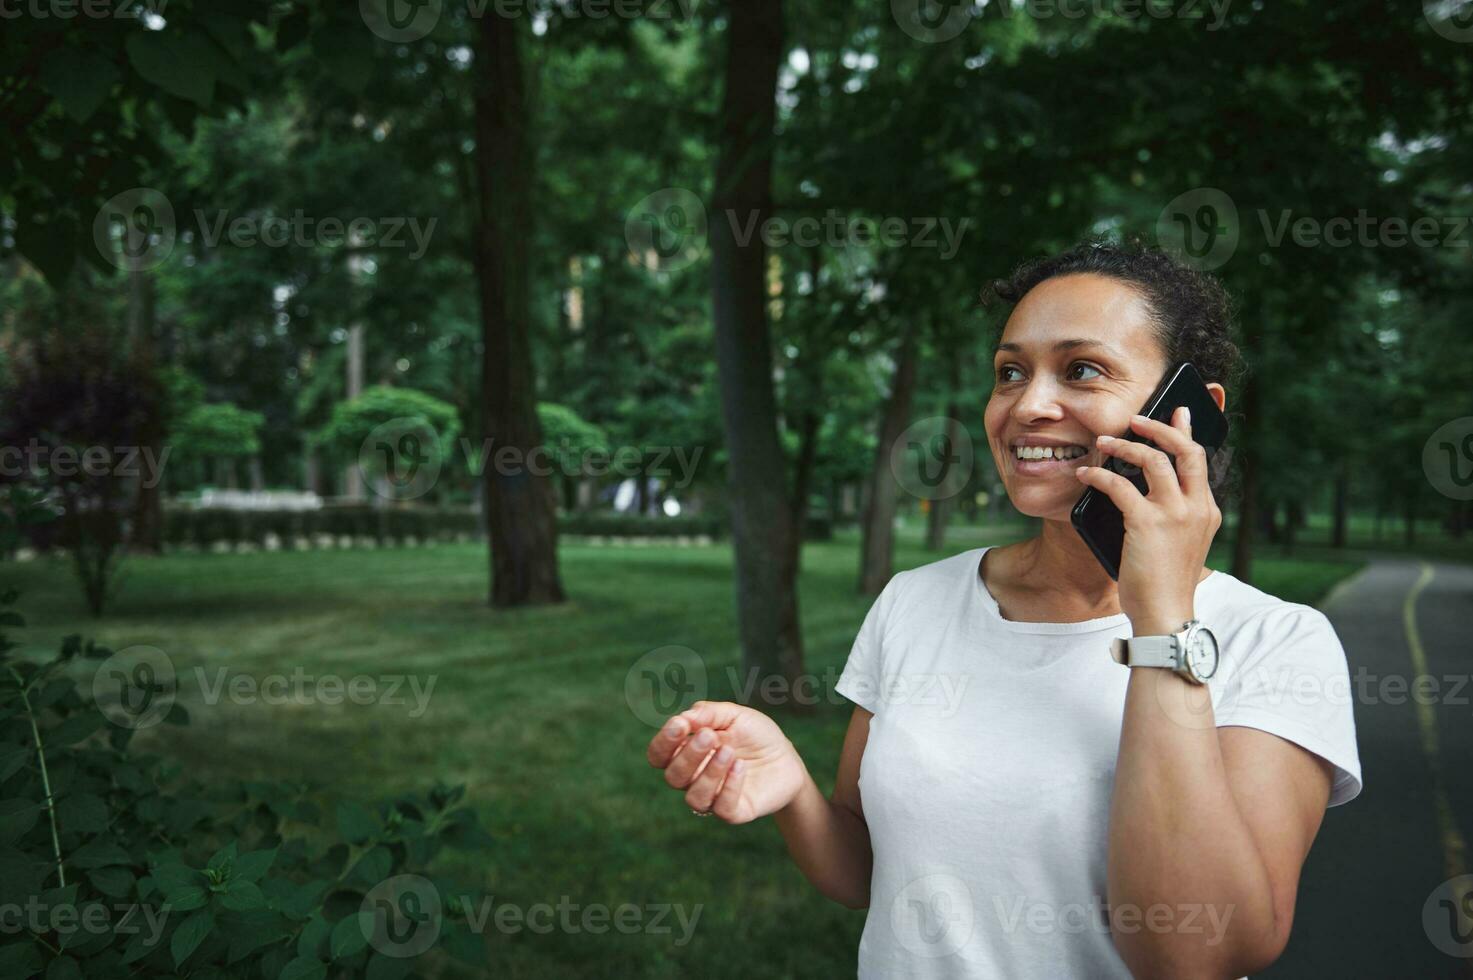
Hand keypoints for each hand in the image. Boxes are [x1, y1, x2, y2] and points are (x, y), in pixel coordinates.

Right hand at [645, 700, 807, 823]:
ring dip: (708, 773)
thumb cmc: (754, 734)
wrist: (787, 757)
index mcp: (686, 753)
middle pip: (673, 776)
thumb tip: (684, 717)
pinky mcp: (735, 811)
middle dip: (688, 755)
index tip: (680, 725)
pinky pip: (721, 808)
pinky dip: (729, 786)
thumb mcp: (734, 715)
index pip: (659, 755)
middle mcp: (694, 778)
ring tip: (728, 751)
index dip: (663, 742)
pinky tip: (740, 766)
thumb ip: (708, 713)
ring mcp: (713, 797)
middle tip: (709, 736)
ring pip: (693, 797)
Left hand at [1074, 405, 1220, 633]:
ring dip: (1125, 446)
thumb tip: (1144, 488)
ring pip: (1154, 459)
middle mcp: (1197, 508)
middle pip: (1186, 450)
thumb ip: (1173, 514)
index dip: (1187, 433)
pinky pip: (1119, 486)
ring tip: (1103, 442)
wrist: (1165, 615)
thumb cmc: (1165, 582)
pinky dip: (1098, 476)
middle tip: (1137, 419)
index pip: (1199, 461)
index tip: (1179, 413)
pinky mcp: (1148, 523)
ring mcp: (1175, 514)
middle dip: (1161, 427)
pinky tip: (1085, 475)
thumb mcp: (1180, 542)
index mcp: (1207, 511)